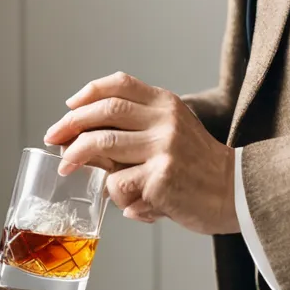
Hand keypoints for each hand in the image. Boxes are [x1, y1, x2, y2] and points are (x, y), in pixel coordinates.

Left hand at [44, 71, 239, 235]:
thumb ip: (137, 131)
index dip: (88, 93)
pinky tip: (133, 205)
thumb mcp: (174, 134)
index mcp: (167, 104)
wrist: (236, 193)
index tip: (69, 106)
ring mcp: (163, 148)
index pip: (120, 84)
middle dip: (70, 123)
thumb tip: (83, 141)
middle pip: (105, 110)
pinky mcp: (161, 178)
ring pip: (102, 144)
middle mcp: (165, 120)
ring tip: (66, 167)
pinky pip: (117, 184)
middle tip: (53, 137)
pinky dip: (116, 196)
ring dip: (77, 156)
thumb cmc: (199, 168)